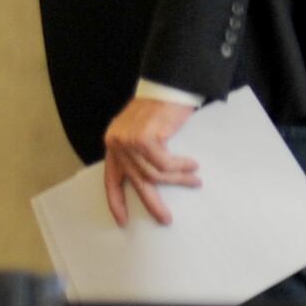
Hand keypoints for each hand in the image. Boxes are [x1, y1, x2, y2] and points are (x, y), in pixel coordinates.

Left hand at [101, 95, 200, 227]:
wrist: (169, 85)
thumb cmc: (159, 109)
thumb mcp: (142, 133)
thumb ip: (138, 155)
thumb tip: (149, 182)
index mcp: (113, 145)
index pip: (111, 180)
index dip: (116, 202)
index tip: (122, 221)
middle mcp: (117, 143)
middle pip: (136, 181)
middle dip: (152, 203)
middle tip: (165, 219)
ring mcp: (129, 141)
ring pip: (155, 174)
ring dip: (178, 179)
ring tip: (194, 180)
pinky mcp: (144, 138)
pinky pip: (166, 163)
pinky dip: (181, 166)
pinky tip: (193, 165)